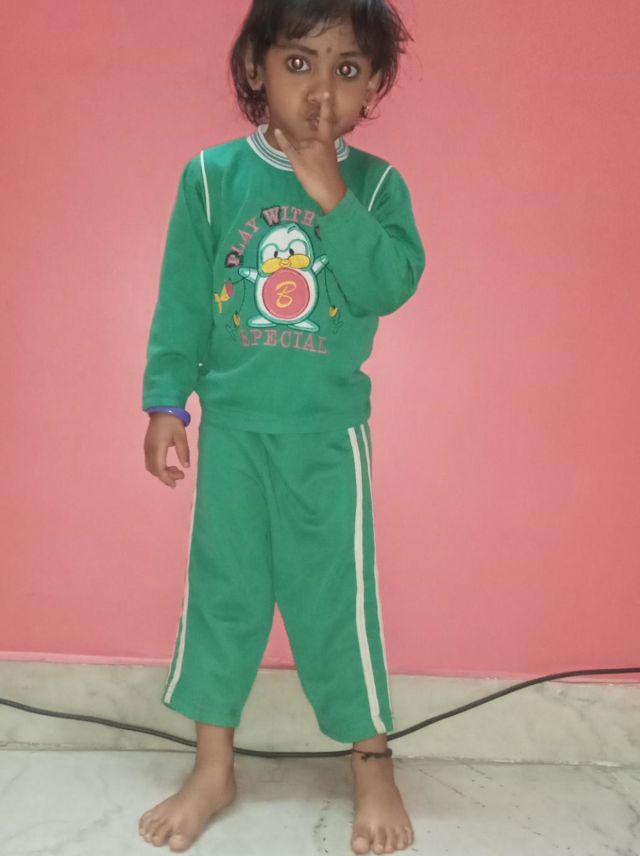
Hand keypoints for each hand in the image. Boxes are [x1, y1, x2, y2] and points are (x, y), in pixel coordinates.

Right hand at [144, 413, 190, 487]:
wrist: (162, 410)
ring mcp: (147, 448)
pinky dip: (159, 467)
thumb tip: (187, 467)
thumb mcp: (181, 437)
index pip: (159, 468)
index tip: (175, 484)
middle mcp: (149, 449)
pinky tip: (168, 465)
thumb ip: (184, 452)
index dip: (166, 478)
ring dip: (162, 472)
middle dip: (166, 476)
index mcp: (158, 447)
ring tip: (176, 470)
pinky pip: (150, 462)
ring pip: (151, 467)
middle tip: (181, 475)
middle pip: (154, 470)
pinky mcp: (147, 447)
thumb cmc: (173, 423)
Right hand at [273, 92, 346, 213]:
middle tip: (323, 100)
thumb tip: (278, 131)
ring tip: (312, 120)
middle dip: (323, 114)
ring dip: (318, 128)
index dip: (325, 106)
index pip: (324, 118)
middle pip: (325, 125)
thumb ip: (288, 146)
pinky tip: (311, 142)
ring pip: (323, 136)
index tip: (327, 92)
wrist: (331, 195)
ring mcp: (329, 152)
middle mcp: (328, 143)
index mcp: (322, 140)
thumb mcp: (298, 161)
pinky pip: (321, 145)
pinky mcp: (328, 161)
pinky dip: (316, 140)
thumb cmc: (315, 177)